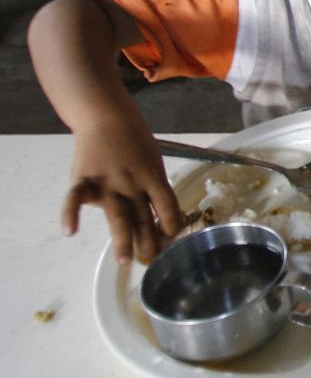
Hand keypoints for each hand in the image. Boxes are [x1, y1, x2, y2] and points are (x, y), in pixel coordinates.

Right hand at [65, 118, 183, 264]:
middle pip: (143, 215)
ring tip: (125, 260)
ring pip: (116, 214)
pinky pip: (75, 198)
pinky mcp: (84, 180)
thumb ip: (154, 186)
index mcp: (153, 176)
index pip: (167, 204)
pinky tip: (70, 231)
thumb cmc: (134, 141)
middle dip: (148, 239)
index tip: (172, 238)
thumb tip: (162, 215)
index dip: (172, 223)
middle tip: (150, 259)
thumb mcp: (153, 160)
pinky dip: (70, 214)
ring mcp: (107, 182)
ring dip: (122, 238)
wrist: (107, 117)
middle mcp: (131, 182)